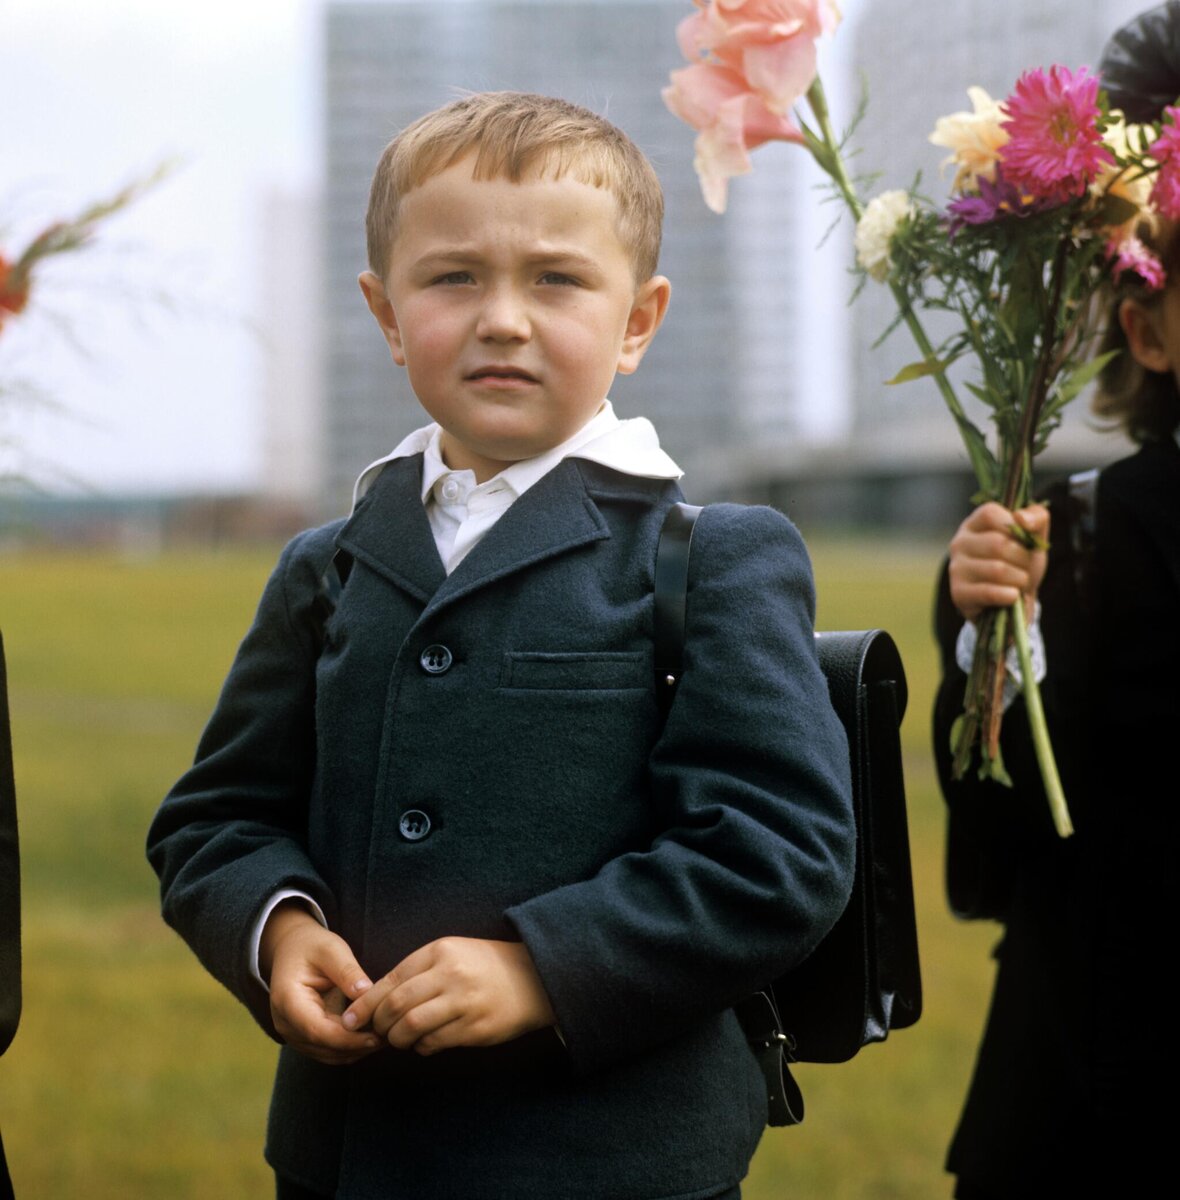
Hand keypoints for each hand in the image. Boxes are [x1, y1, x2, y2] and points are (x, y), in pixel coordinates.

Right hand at [261, 900, 380, 1064]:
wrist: (292, 949)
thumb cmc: (312, 946)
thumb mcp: (331, 950)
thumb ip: (347, 971)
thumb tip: (366, 993)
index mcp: (288, 1000)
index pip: (317, 1030)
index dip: (348, 1038)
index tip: (377, 1036)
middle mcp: (285, 1023)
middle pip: (324, 1047)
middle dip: (357, 1046)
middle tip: (390, 1035)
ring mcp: (293, 1033)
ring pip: (328, 1054)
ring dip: (356, 1049)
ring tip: (385, 1035)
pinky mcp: (304, 1037)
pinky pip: (329, 1050)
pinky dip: (350, 1047)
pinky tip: (372, 1035)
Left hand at [341, 937, 555, 1055]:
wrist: (534, 978)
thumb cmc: (485, 966)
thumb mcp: (452, 954)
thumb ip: (418, 971)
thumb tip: (378, 998)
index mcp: (441, 951)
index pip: (392, 980)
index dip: (367, 1003)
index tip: (351, 1018)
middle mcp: (451, 974)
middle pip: (397, 1005)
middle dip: (379, 1024)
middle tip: (376, 1032)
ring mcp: (465, 1002)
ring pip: (412, 1027)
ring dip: (397, 1039)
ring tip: (398, 1039)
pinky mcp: (475, 1028)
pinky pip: (435, 1043)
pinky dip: (421, 1047)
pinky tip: (423, 1043)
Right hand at [948, 501, 1049, 622]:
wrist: (1013, 600)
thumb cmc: (1019, 562)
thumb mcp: (1034, 537)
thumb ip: (1037, 517)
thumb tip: (1020, 518)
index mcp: (974, 524)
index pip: (990, 514)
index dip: (1014, 526)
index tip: (1023, 540)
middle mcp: (959, 543)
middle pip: (998, 544)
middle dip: (1023, 558)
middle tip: (1025, 567)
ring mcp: (956, 568)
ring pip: (997, 570)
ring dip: (1019, 579)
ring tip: (1019, 583)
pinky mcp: (959, 593)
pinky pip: (989, 592)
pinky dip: (1008, 595)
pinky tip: (1012, 596)